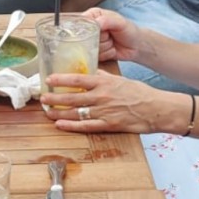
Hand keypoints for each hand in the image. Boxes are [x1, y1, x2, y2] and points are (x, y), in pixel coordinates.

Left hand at [40, 68, 170, 133]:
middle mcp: (101, 97)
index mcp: (104, 82)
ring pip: (75, 113)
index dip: (61, 80)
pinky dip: (71, 126)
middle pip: (72, 98)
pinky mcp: (108, 125)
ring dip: (59, 113)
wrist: (155, 108)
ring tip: (47, 112)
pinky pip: (86, 126)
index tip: (48, 80)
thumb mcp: (120, 79)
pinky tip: (60, 125)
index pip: (77, 79)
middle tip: (42, 98)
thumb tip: (92, 72)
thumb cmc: (139, 93)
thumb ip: (104, 77)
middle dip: (54, 99)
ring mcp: (103, 112)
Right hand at [85, 8, 144, 63]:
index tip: (99, 30)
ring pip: (90, 48)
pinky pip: (96, 56)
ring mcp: (92, 41)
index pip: (81, 21)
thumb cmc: (129, 30)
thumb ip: (106, 20)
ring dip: (106, 46)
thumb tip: (95, 23)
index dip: (88, 28)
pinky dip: (107, 54)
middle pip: (85, 36)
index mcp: (94, 15)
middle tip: (110, 35)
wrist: (137, 46)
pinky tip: (113, 49)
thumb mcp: (120, 22)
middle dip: (100, 38)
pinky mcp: (95, 53)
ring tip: (113, 42)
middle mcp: (90, 28)